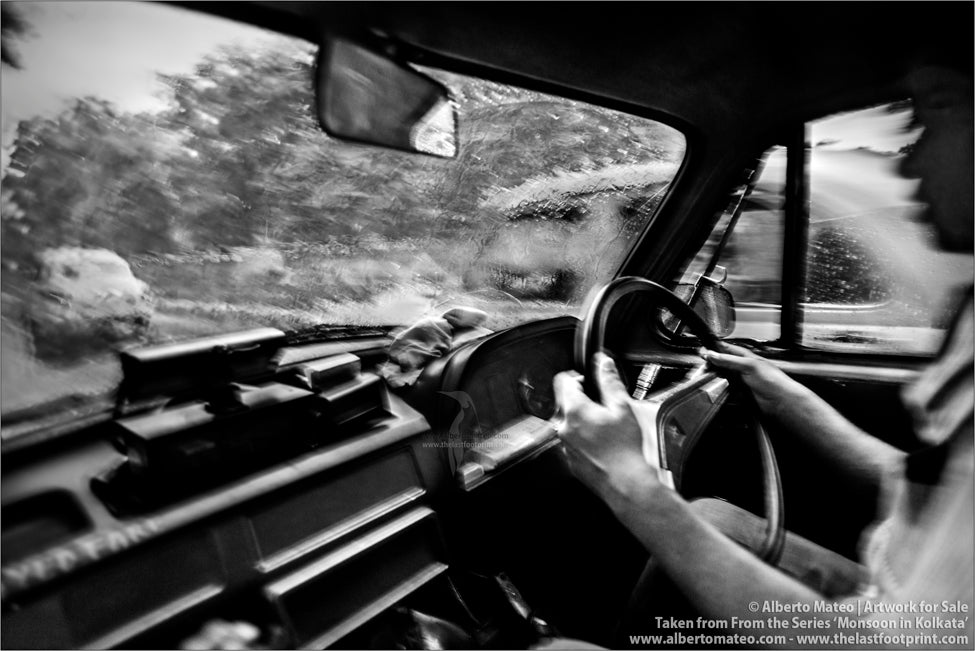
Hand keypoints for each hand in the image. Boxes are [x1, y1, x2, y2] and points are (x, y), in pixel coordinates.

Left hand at [553, 353, 659, 505]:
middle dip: (581, 399)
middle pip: (564, 401)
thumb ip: (610, 381)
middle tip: (602, 406)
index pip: (562, 380)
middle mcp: (563, 426)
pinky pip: (571, 440)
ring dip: (581, 419)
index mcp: (574, 410)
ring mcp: (564, 444)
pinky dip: (583, 437)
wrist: (626, 483)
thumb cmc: (625, 449)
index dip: (576, 376)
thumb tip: (603, 362)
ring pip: (567, 422)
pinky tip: (601, 442)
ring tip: (604, 426)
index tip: (587, 380)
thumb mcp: (622, 407)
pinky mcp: (569, 459)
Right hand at [699, 342, 799, 414]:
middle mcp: (742, 367)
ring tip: (705, 378)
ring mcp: (740, 380)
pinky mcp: (740, 392)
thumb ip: (729, 360)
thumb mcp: (748, 365)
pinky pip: (725, 388)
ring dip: (714, 377)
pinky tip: (715, 389)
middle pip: (721, 364)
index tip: (702, 353)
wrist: (781, 401)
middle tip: (701, 369)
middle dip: (710, 365)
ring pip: (722, 376)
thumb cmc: (773, 380)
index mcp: (745, 356)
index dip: (713, 350)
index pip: (725, 350)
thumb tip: (712, 354)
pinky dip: (720, 388)